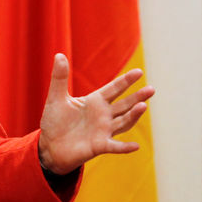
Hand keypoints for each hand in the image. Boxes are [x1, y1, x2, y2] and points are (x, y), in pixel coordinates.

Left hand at [38, 53, 154, 175]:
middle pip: (124, 105)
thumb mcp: (56, 97)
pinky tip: (135, 146)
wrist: (50, 145)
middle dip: (137, 97)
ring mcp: (103, 131)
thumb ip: (59, 77)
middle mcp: (103, 115)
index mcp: (95, 101)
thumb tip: (59, 54)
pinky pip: (114, 146)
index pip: (114, 89)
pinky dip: (124, 147)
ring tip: (143, 106)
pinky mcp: (99, 146)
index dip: (125, 81)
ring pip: (123, 122)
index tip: (139, 72)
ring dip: (133, 116)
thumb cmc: (55, 121)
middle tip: (151, 89)